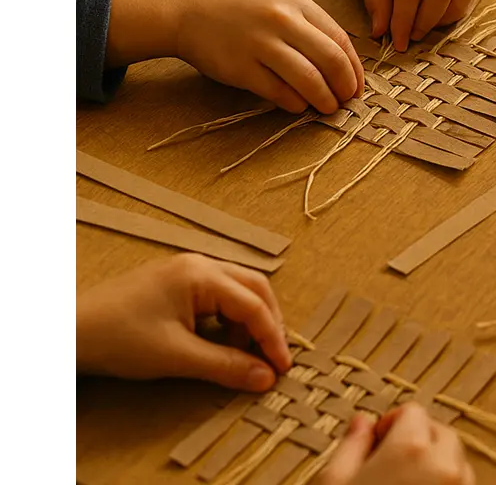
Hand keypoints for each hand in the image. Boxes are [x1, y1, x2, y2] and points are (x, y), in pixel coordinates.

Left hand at [76, 254, 291, 390]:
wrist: (66, 333)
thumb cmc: (119, 338)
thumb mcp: (177, 356)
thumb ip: (226, 365)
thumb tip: (265, 378)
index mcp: (202, 274)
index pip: (254, 304)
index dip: (272, 338)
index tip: (282, 369)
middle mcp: (199, 264)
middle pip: (253, 288)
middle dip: (268, 323)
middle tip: (273, 357)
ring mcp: (186, 271)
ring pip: (237, 290)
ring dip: (248, 321)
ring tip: (245, 355)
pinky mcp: (174, 283)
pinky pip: (217, 295)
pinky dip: (228, 319)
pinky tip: (221, 343)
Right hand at [107, 0, 363, 113]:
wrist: (187, 13)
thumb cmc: (241, 12)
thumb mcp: (280, 4)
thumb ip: (311, 29)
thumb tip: (345, 68)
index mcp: (297, 2)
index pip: (340, 40)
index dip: (355, 69)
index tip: (357, 87)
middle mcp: (281, 20)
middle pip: (331, 60)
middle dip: (345, 87)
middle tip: (347, 102)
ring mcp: (260, 43)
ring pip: (309, 80)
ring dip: (325, 100)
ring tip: (327, 109)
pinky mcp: (241, 68)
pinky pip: (280, 93)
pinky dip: (296, 104)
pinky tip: (299, 106)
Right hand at [317, 403, 473, 484]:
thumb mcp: (336, 482)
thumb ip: (351, 446)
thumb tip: (362, 421)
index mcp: (411, 448)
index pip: (413, 411)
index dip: (392, 423)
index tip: (376, 441)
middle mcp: (445, 464)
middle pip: (440, 432)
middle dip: (418, 439)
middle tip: (390, 461)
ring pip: (455, 459)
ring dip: (434, 462)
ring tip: (404, 480)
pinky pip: (462, 482)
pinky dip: (445, 482)